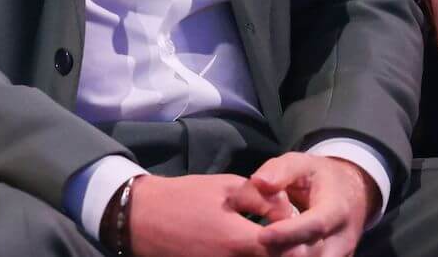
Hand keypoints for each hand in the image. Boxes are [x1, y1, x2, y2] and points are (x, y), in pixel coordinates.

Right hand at [128, 173, 297, 256]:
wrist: (140, 217)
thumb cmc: (182, 197)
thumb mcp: (224, 187)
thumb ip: (262, 198)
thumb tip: (288, 211)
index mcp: (240, 241)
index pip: (290, 250)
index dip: (297, 238)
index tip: (293, 224)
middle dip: (285, 249)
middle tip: (286, 236)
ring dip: (268, 253)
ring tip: (264, 241)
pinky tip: (244, 246)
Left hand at [243, 153, 375, 256]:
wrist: (352, 192)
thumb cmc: (320, 176)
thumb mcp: (301, 162)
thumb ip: (280, 170)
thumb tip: (259, 182)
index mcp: (336, 209)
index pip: (315, 226)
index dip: (288, 233)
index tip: (262, 235)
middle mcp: (343, 237)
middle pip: (314, 254)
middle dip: (283, 252)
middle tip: (257, 242)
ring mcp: (342, 253)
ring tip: (263, 249)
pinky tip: (274, 253)